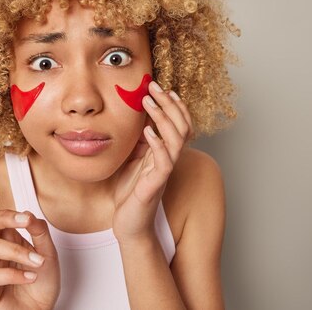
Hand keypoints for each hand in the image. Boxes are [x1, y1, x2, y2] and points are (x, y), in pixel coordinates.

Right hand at [0, 187, 60, 309]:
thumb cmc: (41, 285)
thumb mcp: (48, 254)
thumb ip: (39, 233)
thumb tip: (29, 215)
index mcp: (6, 240)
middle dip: (3, 217)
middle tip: (24, 219)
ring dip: (16, 251)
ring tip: (37, 261)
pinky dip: (13, 274)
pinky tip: (31, 277)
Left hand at [112, 82, 194, 243]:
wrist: (129, 225)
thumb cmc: (130, 193)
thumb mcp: (131, 160)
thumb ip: (138, 141)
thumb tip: (135, 118)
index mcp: (164, 152)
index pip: (179, 123)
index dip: (174, 105)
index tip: (162, 87)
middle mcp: (168, 159)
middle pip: (182, 126)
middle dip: (169, 104)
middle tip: (154, 86)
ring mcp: (163, 172)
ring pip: (176, 140)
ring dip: (164, 118)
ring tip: (150, 103)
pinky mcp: (155, 185)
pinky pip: (163, 163)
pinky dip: (157, 145)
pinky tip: (147, 132)